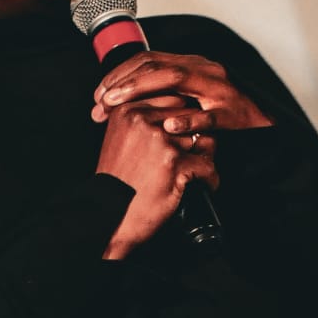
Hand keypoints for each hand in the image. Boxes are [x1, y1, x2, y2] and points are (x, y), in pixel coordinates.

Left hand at [92, 51, 273, 138]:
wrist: (263, 125)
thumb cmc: (221, 115)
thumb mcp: (188, 99)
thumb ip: (161, 95)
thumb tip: (119, 101)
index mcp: (190, 65)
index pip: (147, 60)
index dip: (119, 74)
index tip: (98, 94)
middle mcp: (203, 70)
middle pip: (155, 66)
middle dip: (123, 83)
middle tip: (100, 103)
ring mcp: (218, 90)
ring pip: (176, 80)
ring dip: (142, 91)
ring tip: (119, 106)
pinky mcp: (232, 113)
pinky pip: (208, 114)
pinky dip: (187, 119)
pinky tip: (167, 127)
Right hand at [97, 102, 210, 260]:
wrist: (108, 218)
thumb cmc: (118, 183)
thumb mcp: (122, 139)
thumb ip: (147, 119)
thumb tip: (185, 111)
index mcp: (127, 109)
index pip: (173, 99)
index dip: (183, 121)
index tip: (181, 140)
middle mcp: (141, 119)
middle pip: (190, 115)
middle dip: (196, 136)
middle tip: (193, 156)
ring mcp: (158, 139)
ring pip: (202, 139)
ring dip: (204, 158)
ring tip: (195, 174)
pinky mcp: (173, 161)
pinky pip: (207, 165)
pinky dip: (209, 179)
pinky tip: (203, 186)